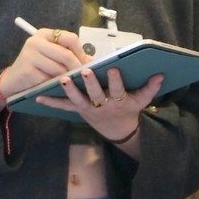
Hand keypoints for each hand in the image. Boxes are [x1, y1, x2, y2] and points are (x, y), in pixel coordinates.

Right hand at [0, 28, 89, 104]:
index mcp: (45, 34)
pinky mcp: (27, 71)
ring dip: (68, 79)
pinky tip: (58, 88)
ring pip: (59, 69)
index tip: (86, 63)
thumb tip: (94, 62)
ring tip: (71, 83)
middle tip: (82, 77)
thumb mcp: (52, 56)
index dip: (81, 52)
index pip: (70, 38)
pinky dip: (56, 85)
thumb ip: (70, 55)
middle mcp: (36, 42)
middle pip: (66, 55)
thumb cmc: (37, 67)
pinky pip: (50, 80)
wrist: (13, 80)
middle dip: (77, 68)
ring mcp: (30, 56)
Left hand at [40, 64, 165, 142]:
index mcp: (119, 101)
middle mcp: (103, 105)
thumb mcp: (141, 101)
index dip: (116, 80)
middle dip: (91, 83)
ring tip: (62, 80)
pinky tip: (38, 97)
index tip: (114, 68)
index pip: (118, 89)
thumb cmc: (129, 110)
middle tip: (85, 71)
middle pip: (96, 94)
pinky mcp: (78, 111)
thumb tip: (160, 74)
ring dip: (70, 90)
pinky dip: (51, 102)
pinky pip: (64, 107)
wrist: (117, 130)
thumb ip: (150, 88)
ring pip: (78, 100)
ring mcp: (89, 109)